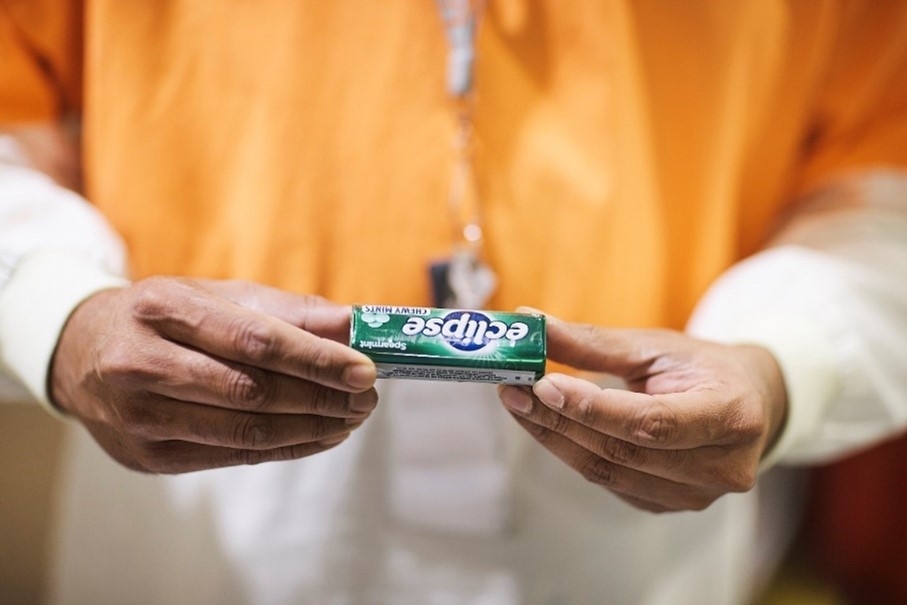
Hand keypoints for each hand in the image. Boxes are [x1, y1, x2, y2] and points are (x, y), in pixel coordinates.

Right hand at [50, 277, 377, 472]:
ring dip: (312, 427)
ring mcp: (140, 417)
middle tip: (368, 397)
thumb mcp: (217, 296)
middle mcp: (142, 362)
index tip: (366, 369)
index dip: (316, 358)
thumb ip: (287, 310)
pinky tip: (321, 435)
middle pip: (252, 390)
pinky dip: (287, 447)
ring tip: (352, 417)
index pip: (254, 340)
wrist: (82, 354)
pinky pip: (233, 456)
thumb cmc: (167, 318)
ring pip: (245, 431)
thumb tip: (355, 323)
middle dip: (323, 397)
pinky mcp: (148, 457)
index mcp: (163, 308)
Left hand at [498, 312, 787, 512]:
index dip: (593, 408)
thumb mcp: (657, 345)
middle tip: (511, 389)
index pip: (652, 422)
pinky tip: (547, 424)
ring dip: (555, 437)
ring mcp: (696, 496)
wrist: (749, 405)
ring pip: (609, 472)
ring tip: (517, 402)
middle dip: (559, 419)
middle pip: (623, 452)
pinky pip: (610, 483)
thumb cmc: (703, 368)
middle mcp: (722, 467)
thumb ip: (594, 341)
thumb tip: (530, 323)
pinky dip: (572, 452)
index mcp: (732, 416)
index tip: (542, 385)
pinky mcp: (669, 506)